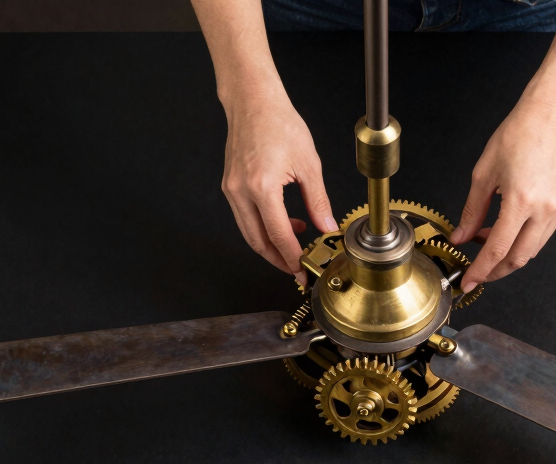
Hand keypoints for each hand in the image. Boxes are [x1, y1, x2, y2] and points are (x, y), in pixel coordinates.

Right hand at [221, 90, 337, 284]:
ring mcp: (231, 189)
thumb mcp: (309, 164)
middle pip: (257, 241)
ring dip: (271, 243)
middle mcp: (241, 191)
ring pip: (249, 231)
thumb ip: (318, 200)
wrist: (253, 102)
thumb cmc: (279, 123)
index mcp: (262, 186)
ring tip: (295, 242)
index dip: (291, 257)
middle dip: (277, 259)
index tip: (302, 270)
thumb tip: (326, 226)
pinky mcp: (230, 185)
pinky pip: (245, 216)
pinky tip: (284, 221)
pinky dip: (263, 226)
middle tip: (296, 267)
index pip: (277, 235)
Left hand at [449, 100, 555, 293]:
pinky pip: (542, 235)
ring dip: (509, 254)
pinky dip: (523, 239)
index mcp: (521, 201)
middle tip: (477, 271)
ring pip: (532, 249)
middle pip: (519, 258)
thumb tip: (460, 237)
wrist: (553, 115)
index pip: (497, 250)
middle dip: (496, 271)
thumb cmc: (519, 134)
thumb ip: (472, 211)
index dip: (481, 270)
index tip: (468, 281)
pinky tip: (506, 228)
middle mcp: (544, 210)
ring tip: (487, 241)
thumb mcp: (484, 173)